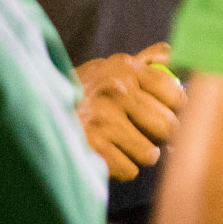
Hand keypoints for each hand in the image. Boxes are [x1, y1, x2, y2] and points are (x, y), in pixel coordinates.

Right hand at [75, 41, 186, 180]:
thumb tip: (175, 53)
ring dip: (143, 153)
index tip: (172, 110)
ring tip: (130, 143)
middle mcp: (116, 91)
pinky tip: (112, 153)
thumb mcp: (113, 65)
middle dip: (163, 134)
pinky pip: (130, 169)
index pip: (173, 92)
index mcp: (126, 68)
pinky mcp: (93, 147)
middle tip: (153, 133)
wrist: (43, 105)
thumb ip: (146, 60)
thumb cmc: (88, 88)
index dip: (179, 106)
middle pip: (167, 126)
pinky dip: (124, 166)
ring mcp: (104, 120)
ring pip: (150, 153)